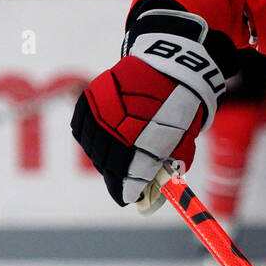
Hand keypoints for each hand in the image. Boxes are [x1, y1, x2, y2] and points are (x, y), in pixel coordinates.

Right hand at [71, 7, 229, 206]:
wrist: (167, 66)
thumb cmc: (180, 108)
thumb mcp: (184, 142)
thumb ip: (170, 168)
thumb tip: (157, 192)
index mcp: (144, 141)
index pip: (130, 178)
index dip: (130, 192)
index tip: (132, 198)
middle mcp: (117, 127)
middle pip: (110, 167)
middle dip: (118, 179)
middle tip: (125, 185)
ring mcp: (100, 112)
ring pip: (94, 149)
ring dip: (104, 160)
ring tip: (117, 162)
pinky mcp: (90, 100)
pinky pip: (82, 130)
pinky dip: (91, 140)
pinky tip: (104, 142)